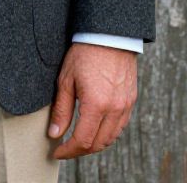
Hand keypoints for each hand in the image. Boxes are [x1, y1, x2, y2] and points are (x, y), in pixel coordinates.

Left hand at [47, 42, 137, 158]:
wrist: (109, 34)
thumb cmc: (85, 52)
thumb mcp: (66, 79)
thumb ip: (61, 109)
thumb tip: (55, 133)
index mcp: (96, 104)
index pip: (82, 141)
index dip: (68, 151)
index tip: (57, 152)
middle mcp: (114, 108)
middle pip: (98, 144)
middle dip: (80, 150)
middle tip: (66, 148)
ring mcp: (125, 105)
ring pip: (111, 138)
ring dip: (95, 143)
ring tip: (79, 140)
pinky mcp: (131, 100)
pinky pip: (120, 126)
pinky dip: (108, 133)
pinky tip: (96, 128)